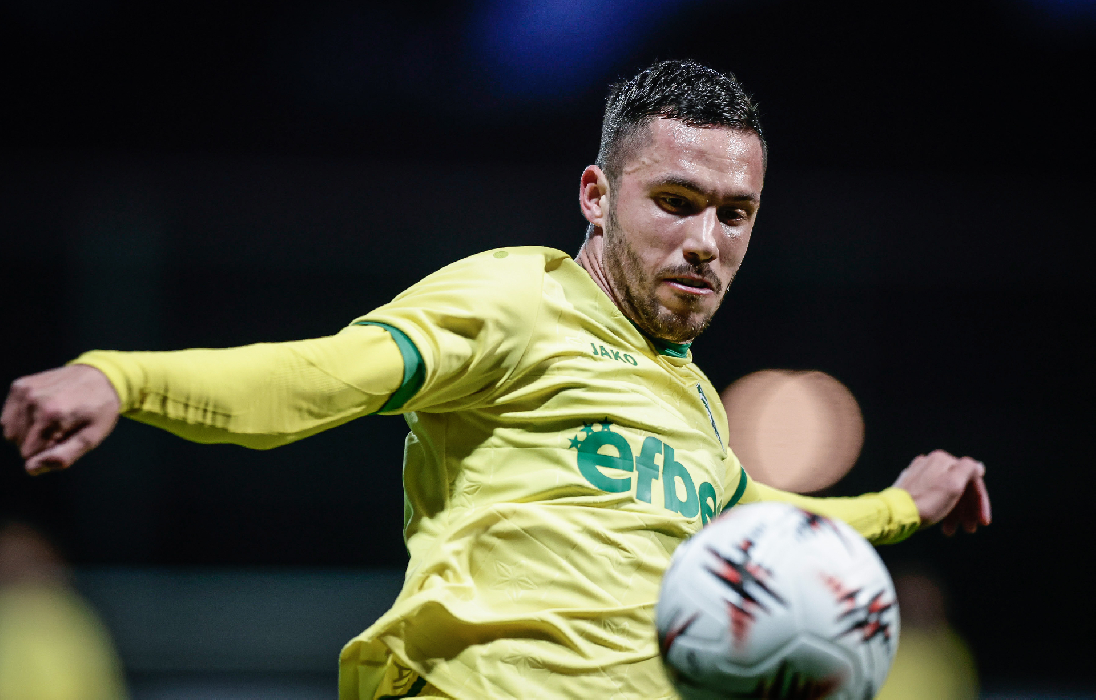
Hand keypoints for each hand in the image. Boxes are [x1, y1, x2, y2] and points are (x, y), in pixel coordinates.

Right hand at [2, 365, 120, 474]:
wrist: (100, 377)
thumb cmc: (98, 411)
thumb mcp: (91, 438)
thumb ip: (62, 457)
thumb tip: (30, 468)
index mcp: (52, 415)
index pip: (29, 454)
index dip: (47, 452)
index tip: (66, 438)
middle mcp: (33, 400)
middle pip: (18, 443)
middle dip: (38, 442)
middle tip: (62, 428)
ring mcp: (24, 391)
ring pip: (10, 431)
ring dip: (28, 433)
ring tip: (53, 421)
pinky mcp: (19, 386)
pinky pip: (7, 417)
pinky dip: (21, 420)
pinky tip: (41, 413)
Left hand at [893, 449, 991, 534]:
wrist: (894, 513)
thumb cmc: (926, 502)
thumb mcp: (953, 485)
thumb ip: (968, 470)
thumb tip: (978, 465)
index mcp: (943, 460)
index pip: (972, 480)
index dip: (980, 502)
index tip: (983, 522)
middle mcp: (931, 462)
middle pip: (959, 486)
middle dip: (967, 510)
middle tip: (969, 529)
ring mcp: (920, 473)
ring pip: (946, 492)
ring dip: (954, 513)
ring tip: (950, 532)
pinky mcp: (911, 485)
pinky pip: (933, 496)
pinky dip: (941, 509)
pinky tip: (941, 524)